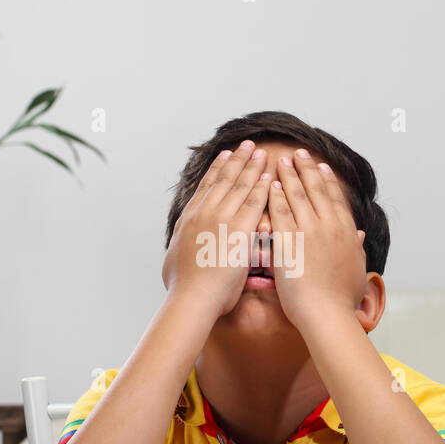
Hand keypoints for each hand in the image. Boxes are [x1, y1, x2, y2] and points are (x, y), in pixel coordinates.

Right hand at [162, 140, 271, 316]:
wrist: (191, 298)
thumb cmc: (183, 288)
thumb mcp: (174, 261)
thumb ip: (182, 248)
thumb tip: (179, 249)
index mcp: (189, 218)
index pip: (207, 187)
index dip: (217, 169)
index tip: (225, 156)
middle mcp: (204, 213)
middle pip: (223, 179)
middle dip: (237, 160)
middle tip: (246, 145)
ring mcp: (221, 219)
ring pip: (239, 186)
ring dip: (251, 167)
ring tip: (260, 152)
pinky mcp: (239, 230)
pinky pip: (253, 203)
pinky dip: (262, 187)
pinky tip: (270, 176)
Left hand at [267, 148, 367, 328]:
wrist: (327, 313)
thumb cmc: (342, 299)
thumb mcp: (357, 268)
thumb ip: (356, 248)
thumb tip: (360, 235)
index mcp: (346, 232)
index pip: (335, 198)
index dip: (328, 180)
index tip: (322, 166)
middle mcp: (329, 226)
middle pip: (316, 190)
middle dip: (307, 168)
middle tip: (299, 152)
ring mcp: (309, 231)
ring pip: (297, 195)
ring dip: (288, 175)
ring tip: (281, 160)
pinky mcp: (289, 241)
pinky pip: (280, 212)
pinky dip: (274, 196)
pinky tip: (268, 183)